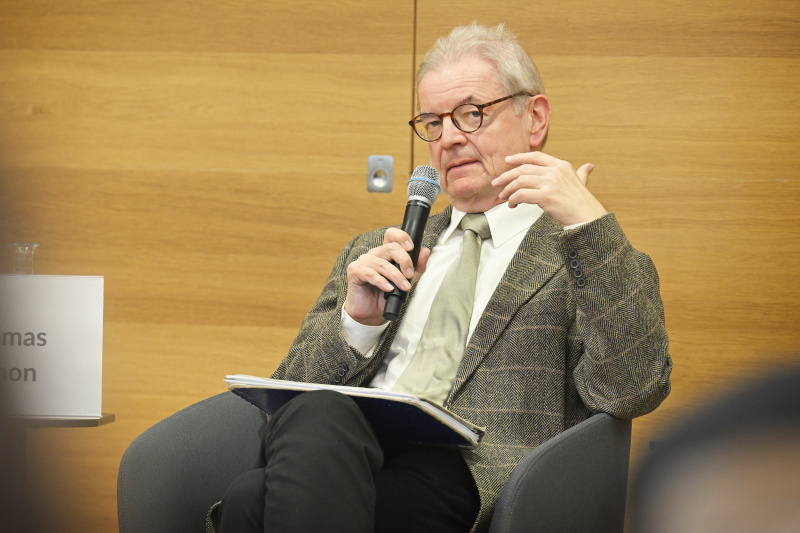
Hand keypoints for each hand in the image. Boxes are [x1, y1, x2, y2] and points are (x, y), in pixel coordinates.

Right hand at [344, 228, 430, 325]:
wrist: (372, 314)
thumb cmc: (386, 296)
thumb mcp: (406, 281)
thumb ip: (416, 267)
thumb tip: (425, 251)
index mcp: (386, 253)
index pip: (392, 235)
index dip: (401, 237)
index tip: (411, 247)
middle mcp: (374, 254)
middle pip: (391, 247)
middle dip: (404, 261)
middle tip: (410, 275)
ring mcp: (363, 261)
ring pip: (383, 263)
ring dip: (396, 276)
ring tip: (404, 287)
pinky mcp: (355, 271)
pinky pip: (370, 273)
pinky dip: (382, 282)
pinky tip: (389, 289)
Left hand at [492, 152, 606, 226]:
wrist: (588, 218)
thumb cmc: (583, 203)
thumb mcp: (582, 183)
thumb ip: (581, 174)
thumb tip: (588, 167)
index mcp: (562, 166)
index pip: (536, 156)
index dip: (520, 157)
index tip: (508, 161)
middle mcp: (555, 171)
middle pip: (524, 169)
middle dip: (507, 176)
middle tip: (496, 183)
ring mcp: (550, 183)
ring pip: (520, 181)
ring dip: (508, 190)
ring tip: (503, 197)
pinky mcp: (545, 196)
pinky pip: (521, 194)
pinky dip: (513, 199)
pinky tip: (512, 205)